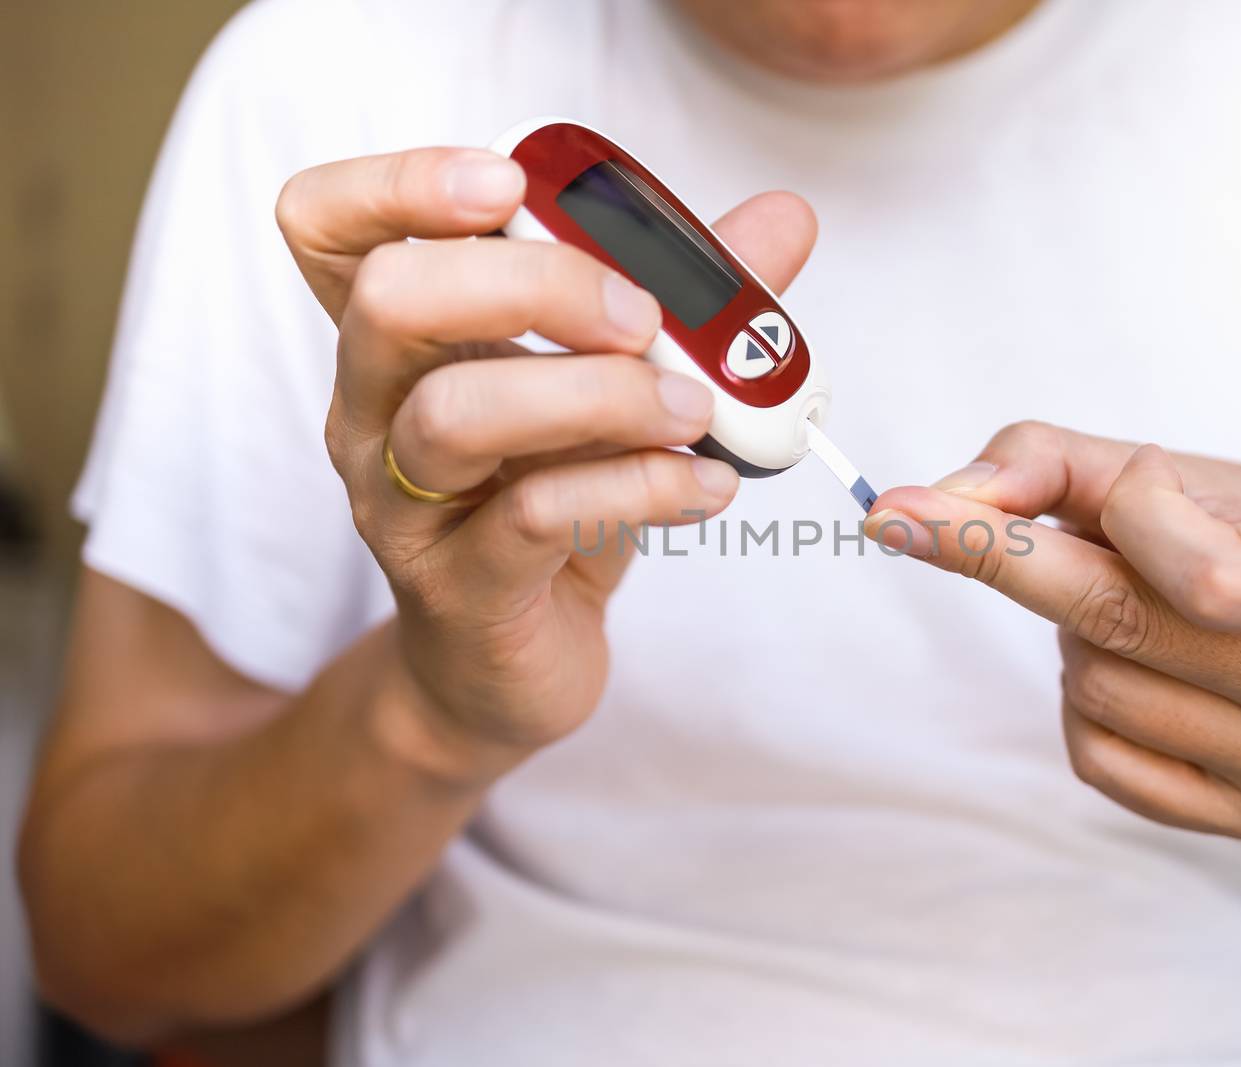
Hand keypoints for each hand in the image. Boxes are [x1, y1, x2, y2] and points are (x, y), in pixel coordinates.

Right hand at [276, 148, 815, 778]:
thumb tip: (785, 220)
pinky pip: (536, 517)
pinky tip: (705, 484)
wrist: (509, 663)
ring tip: (695, 407)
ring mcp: (404, 505)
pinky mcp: (460, 587)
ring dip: (602, 394)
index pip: (326, 226)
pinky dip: (640, 485)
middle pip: (393, 300)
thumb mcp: (612, 387)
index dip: (400, 183)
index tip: (510, 183)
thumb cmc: (549, 502)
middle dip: (536, 282)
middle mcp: (375, 411)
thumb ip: (688, 300)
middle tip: (643, 315)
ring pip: (459, 415)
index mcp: (399, 340)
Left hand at [865, 422, 1240, 838]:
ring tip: (1128, 613)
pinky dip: (1080, 706)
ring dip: (1072, 636)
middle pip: (1118, 623)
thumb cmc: (1239, 537)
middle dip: (1019, 561)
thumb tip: (940, 502)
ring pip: (1093, 688)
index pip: (1205, 570)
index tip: (1106, 472)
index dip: (1129, 508)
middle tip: (922, 519)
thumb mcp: (1167, 469)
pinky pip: (1094, 758)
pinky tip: (1132, 673)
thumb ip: (1046, 460)